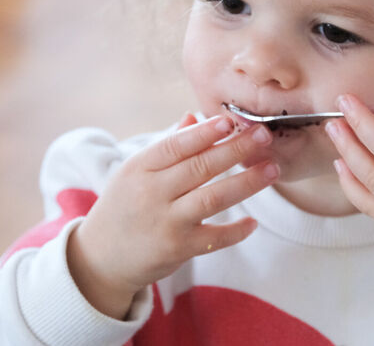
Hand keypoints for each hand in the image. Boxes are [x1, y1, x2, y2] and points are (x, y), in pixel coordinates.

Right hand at [67, 113, 278, 318]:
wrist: (101, 258)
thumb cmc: (124, 207)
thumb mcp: (134, 173)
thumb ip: (168, 146)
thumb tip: (194, 116)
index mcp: (140, 168)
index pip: (176, 145)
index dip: (205, 132)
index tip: (231, 120)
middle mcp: (152, 193)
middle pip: (200, 167)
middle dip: (235, 149)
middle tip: (264, 136)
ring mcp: (166, 222)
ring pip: (213, 198)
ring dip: (247, 183)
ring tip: (272, 169)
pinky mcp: (178, 249)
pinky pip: (215, 237)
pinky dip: (236, 230)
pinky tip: (253, 222)